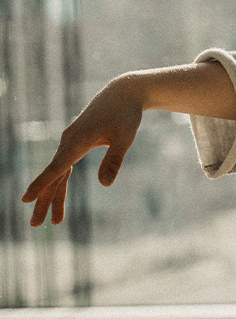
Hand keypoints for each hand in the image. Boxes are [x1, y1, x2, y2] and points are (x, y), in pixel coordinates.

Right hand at [22, 74, 146, 225]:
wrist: (123, 93)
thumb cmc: (126, 114)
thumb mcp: (126, 137)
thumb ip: (114, 160)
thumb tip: (105, 185)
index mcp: (78, 141)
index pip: (57, 167)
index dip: (42, 183)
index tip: (26, 199)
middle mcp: (69, 142)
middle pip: (54, 175)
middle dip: (44, 200)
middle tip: (34, 225)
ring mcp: (70, 141)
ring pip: (58, 172)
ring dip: (53, 195)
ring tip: (53, 221)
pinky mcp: (76, 141)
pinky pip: (64, 165)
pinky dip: (61, 182)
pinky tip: (59, 197)